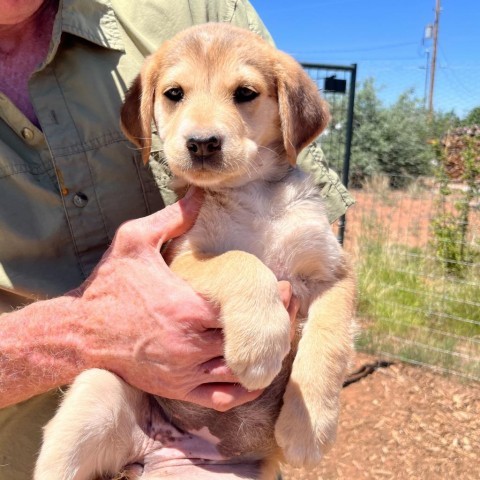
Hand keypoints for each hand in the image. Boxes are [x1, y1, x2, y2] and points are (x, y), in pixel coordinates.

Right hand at [76, 188, 297, 410]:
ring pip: (242, 371)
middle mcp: (191, 344)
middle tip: (289, 308)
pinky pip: (221, 398)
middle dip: (277, 324)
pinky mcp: (176, 389)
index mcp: (187, 307)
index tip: (284, 286)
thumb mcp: (134, 240)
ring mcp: (184, 371)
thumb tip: (200, 194)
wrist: (79, 331)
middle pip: (252, 340)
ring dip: (267, 355)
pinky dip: (245, 390)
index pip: (246, 309)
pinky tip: (256, 376)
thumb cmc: (109, 285)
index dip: (271, 299)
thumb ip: (172, 218)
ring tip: (278, 336)